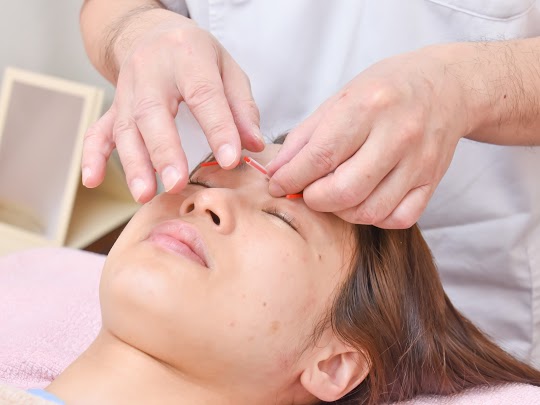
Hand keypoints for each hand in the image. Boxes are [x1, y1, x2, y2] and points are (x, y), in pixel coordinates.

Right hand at [81, 9, 263, 202]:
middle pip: (152, 112)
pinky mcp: (114, 106)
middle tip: (176, 183)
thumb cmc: (194, 54)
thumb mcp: (228, 68)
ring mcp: (127, 89)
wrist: (152, 33)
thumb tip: (253, 144)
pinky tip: (92, 180)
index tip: (229, 160)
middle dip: (164, 151)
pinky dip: (92, 156)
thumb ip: (242, 107)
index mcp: (187, 55)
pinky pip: (98, 130)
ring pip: (124, 127)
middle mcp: (150, 71)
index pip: (203, 94)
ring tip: (144, 194)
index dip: (217, 128)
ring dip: (133, 163)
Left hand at [267, 46, 467, 227]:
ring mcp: (419, 161)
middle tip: (307, 192)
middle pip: (344, 190)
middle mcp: (398, 134)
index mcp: (369, 105)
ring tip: (334, 195)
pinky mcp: (433, 181)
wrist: (446, 87)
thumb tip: (275, 172)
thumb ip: (305, 138)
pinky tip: (364, 200)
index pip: (320, 156)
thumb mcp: (340, 99)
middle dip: (314, 199)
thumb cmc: (385, 91)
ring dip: (341, 211)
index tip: (278, 185)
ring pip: (370, 210)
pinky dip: (373, 217)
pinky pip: (398, 218)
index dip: (291, 178)